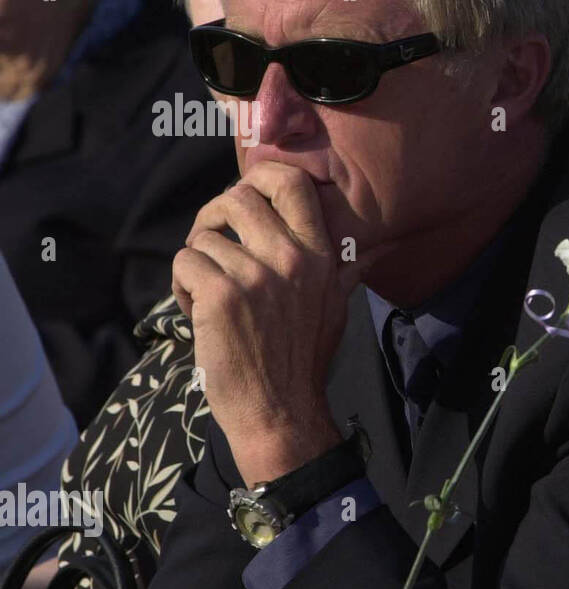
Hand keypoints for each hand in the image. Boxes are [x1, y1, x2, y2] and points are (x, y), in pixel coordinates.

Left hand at [172, 161, 384, 483]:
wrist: (279, 412)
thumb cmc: (302, 363)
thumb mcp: (336, 311)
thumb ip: (343, 273)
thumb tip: (367, 252)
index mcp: (320, 256)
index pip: (293, 183)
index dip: (259, 177)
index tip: (244, 200)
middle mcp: (291, 258)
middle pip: (238, 197)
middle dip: (214, 215)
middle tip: (211, 244)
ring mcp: (255, 276)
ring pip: (204, 236)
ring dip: (197, 262)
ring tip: (208, 295)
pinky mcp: (221, 295)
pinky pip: (184, 262)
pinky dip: (182, 285)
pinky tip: (198, 312)